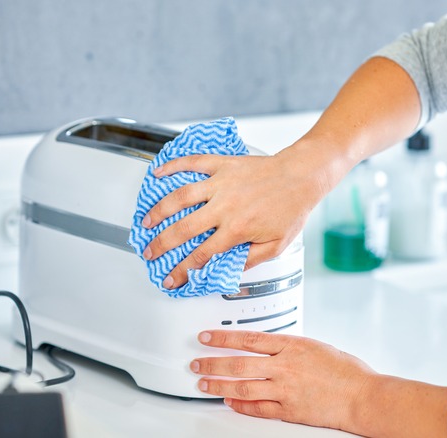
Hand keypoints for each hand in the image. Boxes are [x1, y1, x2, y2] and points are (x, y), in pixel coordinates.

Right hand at [141, 144, 332, 288]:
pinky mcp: (223, 164)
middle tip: (149, 253)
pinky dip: (172, 166)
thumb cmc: (291, 208)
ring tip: (145, 222)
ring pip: (180, 197)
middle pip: (183, 229)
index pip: (201, 255)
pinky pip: (192, 163)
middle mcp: (224, 207)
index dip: (183, 271)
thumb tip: (229, 271)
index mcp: (236, 229)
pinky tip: (158, 172)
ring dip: (158, 211)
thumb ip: (250, 260)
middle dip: (161, 245)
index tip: (172, 279)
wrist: (301, 176)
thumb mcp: (276, 246)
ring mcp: (221, 183)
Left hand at [190, 330, 376, 431]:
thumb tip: (270, 348)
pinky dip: (240, 405)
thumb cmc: (347, 371)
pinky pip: (257, 408)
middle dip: (212, 362)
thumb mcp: (316, 346)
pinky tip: (229, 401)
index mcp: (292, 346)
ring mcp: (285, 389)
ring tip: (204, 383)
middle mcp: (285, 367)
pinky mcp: (288, 410)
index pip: (248, 338)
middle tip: (196, 362)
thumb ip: (291, 347)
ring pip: (242, 386)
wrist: (362, 396)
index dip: (223, 338)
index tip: (206, 337)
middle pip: (238, 363)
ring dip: (218, 385)